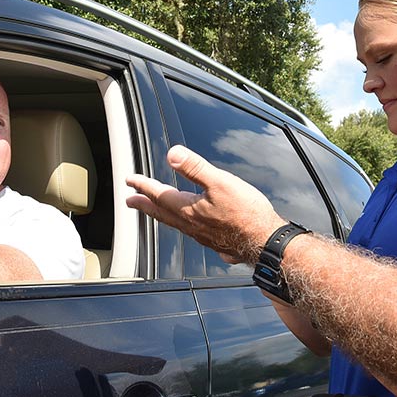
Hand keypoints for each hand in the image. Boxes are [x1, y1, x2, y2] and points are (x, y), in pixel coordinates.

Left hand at [125, 145, 286, 262]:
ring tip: (154, 211)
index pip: (160, 195)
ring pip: (175, 224)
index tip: (130, 180)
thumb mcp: (220, 182)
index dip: (143, 186)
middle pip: (162, 213)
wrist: (265, 241)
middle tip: (130, 201)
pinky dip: (181, 226)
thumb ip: (195, 168)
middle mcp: (191, 225)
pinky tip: (189, 226)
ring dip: (161, 215)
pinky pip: (190, 233)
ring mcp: (202, 236)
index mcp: (189, 209)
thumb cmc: (247, 212)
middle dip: (145, 205)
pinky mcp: (215, 242)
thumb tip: (172, 154)